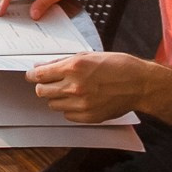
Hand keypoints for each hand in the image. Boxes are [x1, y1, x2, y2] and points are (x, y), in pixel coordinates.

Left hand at [27, 52, 152, 122]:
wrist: (140, 83)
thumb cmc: (118, 65)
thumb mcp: (89, 55)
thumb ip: (63, 62)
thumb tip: (43, 66)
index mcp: (74, 67)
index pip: (40, 75)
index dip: (32, 75)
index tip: (31, 75)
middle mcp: (75, 86)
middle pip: (42, 91)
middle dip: (43, 86)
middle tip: (49, 83)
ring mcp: (81, 103)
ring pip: (53, 104)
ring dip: (56, 97)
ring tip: (70, 90)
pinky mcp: (88, 116)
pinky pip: (67, 115)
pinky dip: (69, 108)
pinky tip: (80, 100)